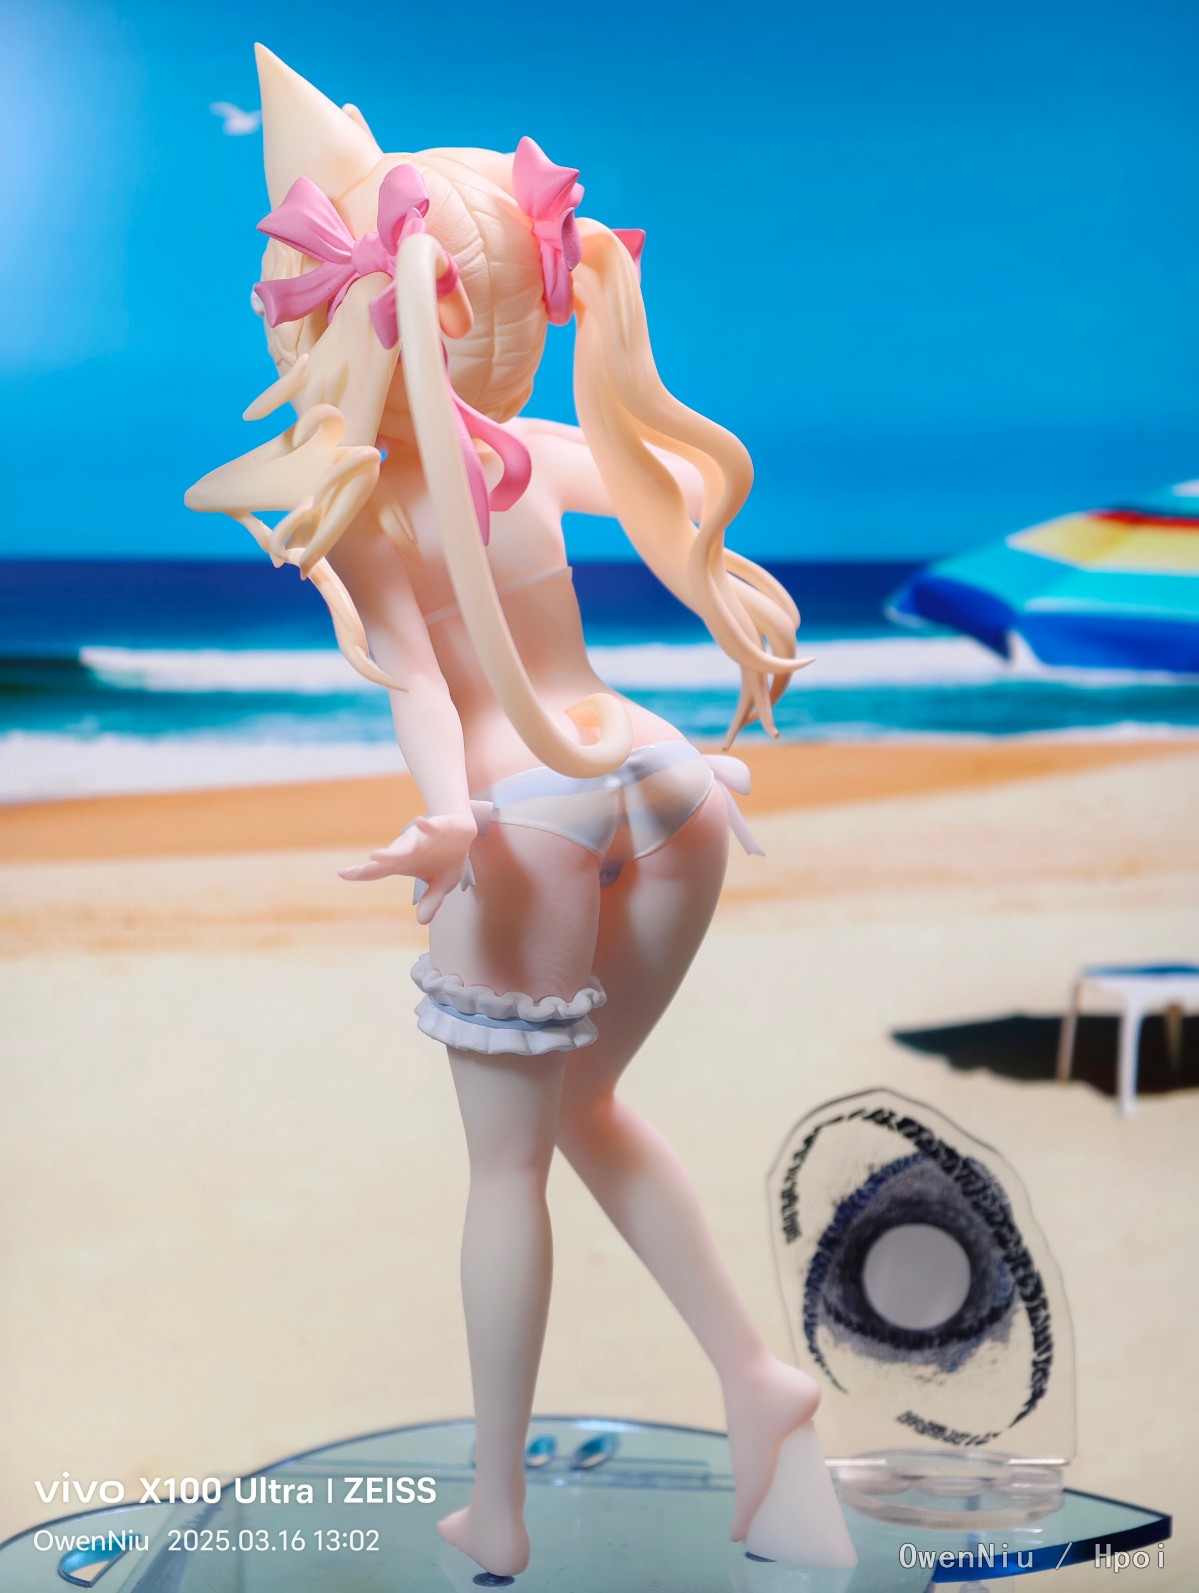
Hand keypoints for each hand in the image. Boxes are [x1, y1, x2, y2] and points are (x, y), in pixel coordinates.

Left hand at [339, 812, 477, 923]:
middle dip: (373, 867)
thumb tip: (422, 922)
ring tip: (376, 856)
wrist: (462, 832)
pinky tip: (418, 822)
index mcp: (404, 863)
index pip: (379, 870)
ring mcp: (420, 839)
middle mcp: (407, 850)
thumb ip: (432, 900)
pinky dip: (424, 826)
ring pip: (405, 845)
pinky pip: (428, 826)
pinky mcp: (436, 828)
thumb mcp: (444, 883)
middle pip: (387, 860)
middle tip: (355, 872)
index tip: (342, 874)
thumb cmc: (448, 858)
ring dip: (391, 851)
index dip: (361, 873)